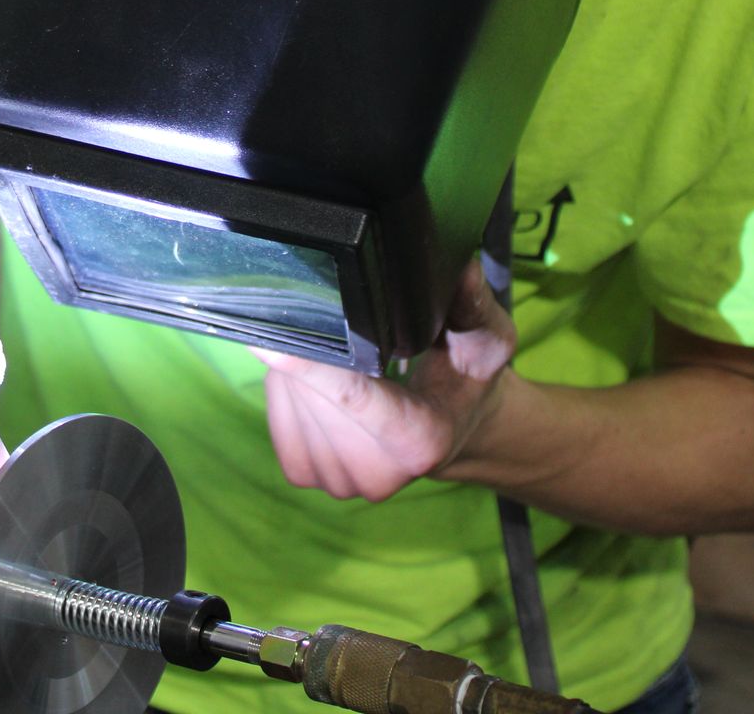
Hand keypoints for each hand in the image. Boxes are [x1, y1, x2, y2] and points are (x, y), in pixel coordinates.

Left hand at [256, 260, 515, 501]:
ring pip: (292, 410)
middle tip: (333, 324)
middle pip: (315, 399)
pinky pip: (277, 426)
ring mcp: (342, 482)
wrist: (453, 430)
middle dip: (310, 355)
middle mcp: (381, 473)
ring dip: (296, 375)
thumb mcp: (484, 339)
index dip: (309, 366)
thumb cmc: (466, 378)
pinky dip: (286, 397)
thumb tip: (462, 270)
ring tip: (334, 355)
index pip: (354, 398)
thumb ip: (471, 306)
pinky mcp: (310, 477)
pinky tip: (314, 383)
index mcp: (422, 438)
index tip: (268, 337)